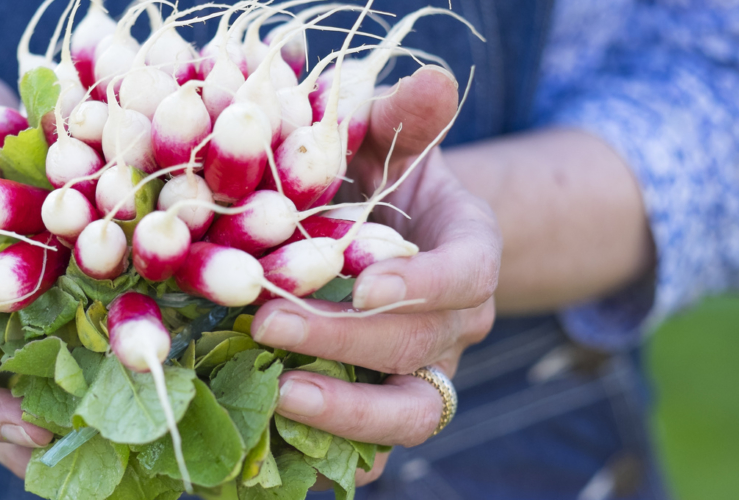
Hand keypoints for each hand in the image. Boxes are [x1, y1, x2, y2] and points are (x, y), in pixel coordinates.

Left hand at [251, 66, 500, 485]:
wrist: (391, 231)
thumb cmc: (384, 177)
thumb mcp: (391, 138)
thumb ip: (406, 116)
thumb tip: (430, 83)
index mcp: (470, 253)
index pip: (467, 275)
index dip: (423, 283)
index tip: (367, 283)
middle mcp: (459, 323)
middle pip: (418, 346)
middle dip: (345, 339)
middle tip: (268, 322)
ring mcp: (427, 370)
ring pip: (411, 414)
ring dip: (348, 413)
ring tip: (280, 394)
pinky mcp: (388, 403)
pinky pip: (377, 448)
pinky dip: (337, 457)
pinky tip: (282, 449)